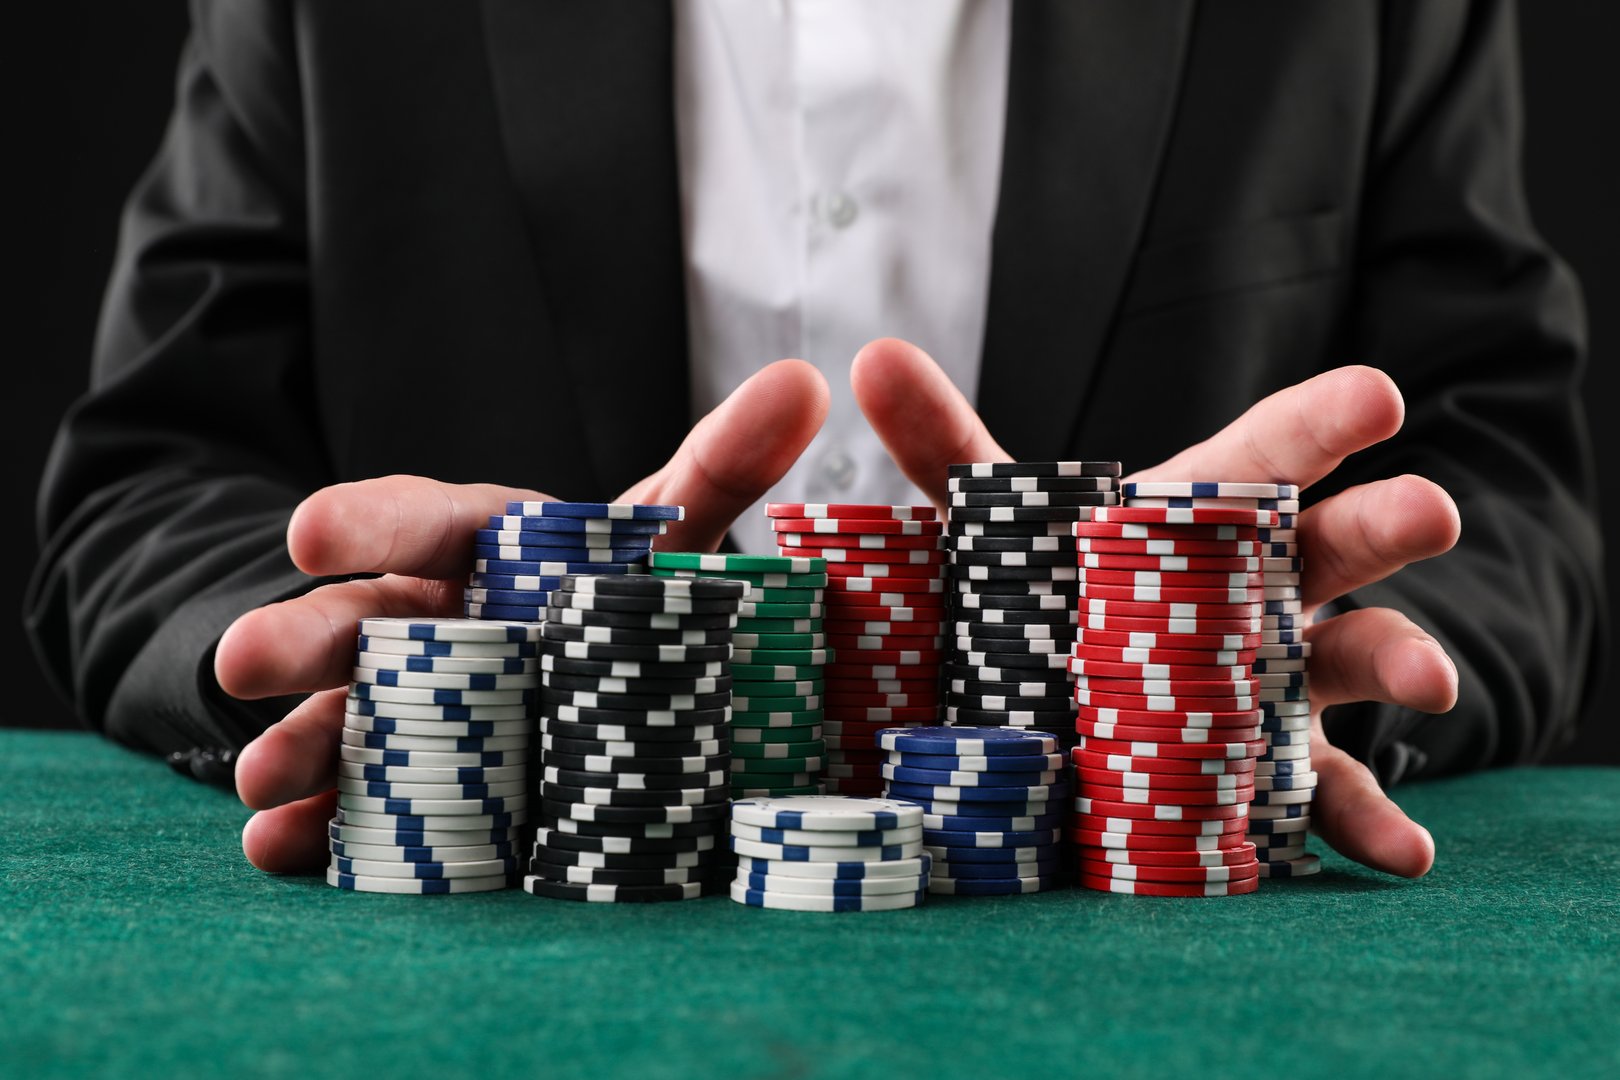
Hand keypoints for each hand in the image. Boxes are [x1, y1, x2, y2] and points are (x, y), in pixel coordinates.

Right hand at [222, 360, 829, 871]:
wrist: (607, 671)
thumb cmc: (622, 583)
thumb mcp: (672, 526)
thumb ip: (726, 464)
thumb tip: (805, 381)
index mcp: (484, 548)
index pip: (419, 520)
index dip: (368, 523)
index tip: (311, 529)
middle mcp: (434, 622)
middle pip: (361, 622)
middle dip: (303, 639)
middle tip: (244, 662)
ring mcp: (413, 706)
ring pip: (346, 717)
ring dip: (300, 745)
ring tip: (261, 778)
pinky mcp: (414, 785)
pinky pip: (359, 805)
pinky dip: (319, 828)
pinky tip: (282, 849)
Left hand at [852, 338, 1458, 877]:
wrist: (1085, 707)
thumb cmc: (1063, 595)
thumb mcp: (1000, 528)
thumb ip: (945, 450)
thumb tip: (869, 358)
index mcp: (1200, 522)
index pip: (1265, 456)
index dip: (1317, 423)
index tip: (1374, 395)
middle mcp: (1261, 593)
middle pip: (1331, 547)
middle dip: (1382, 526)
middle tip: (1430, 510)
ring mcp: (1280, 684)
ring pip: (1351, 662)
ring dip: (1399, 662)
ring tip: (1431, 678)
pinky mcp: (1274, 775)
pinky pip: (1329, 798)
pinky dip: (1372, 823)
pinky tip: (1405, 854)